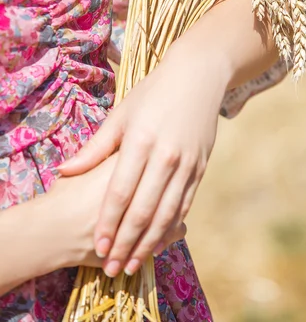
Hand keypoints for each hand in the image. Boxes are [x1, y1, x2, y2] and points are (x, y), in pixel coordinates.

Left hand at [59, 38, 228, 277]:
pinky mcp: (201, 167)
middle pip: (144, 210)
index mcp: (141, 141)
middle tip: (113, 266)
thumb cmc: (154, 92)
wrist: (198, 77)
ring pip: (167, 213)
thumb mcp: (122, 113)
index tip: (98, 245)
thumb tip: (66, 171)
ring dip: (150, 242)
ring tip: (134, 263)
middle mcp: (166, 156)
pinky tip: (160, 242)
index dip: (108, 222)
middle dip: (126, 242)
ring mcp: (187, 163)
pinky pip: (185, 204)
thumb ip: (95, 147)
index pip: (121, 192)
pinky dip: (172, 227)